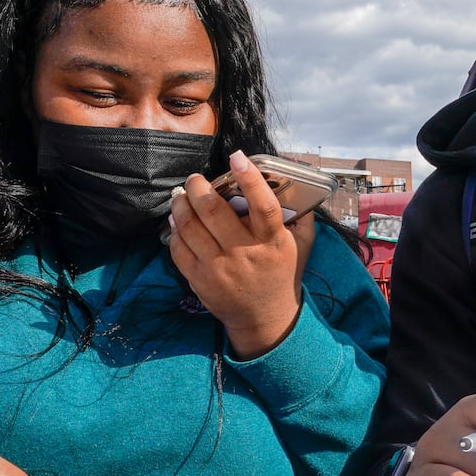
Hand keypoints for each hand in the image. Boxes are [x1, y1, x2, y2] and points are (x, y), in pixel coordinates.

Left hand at [167, 149, 304, 358]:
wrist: (265, 318)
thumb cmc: (282, 274)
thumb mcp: (300, 246)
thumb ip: (302, 216)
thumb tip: (296, 182)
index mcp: (273, 241)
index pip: (263, 205)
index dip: (250, 178)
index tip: (237, 157)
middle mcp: (245, 253)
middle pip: (213, 210)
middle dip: (198, 186)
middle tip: (195, 179)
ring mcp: (219, 268)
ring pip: (189, 226)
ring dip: (181, 204)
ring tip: (182, 196)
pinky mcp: (200, 280)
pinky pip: (178, 248)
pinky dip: (174, 230)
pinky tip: (177, 221)